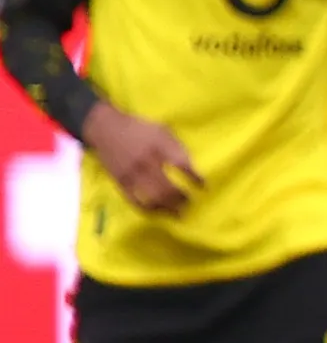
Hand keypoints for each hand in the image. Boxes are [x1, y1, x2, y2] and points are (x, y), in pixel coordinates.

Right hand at [83, 107, 199, 214]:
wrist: (106, 129)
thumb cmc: (140, 129)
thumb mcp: (162, 131)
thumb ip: (177, 148)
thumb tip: (192, 168)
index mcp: (159, 147)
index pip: (182, 166)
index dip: (195, 178)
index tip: (204, 186)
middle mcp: (145, 162)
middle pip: (168, 187)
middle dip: (182, 198)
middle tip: (191, 203)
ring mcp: (132, 174)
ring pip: (153, 198)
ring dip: (169, 208)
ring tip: (180, 213)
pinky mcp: (120, 183)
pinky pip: (135, 202)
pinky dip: (149, 210)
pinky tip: (159, 213)